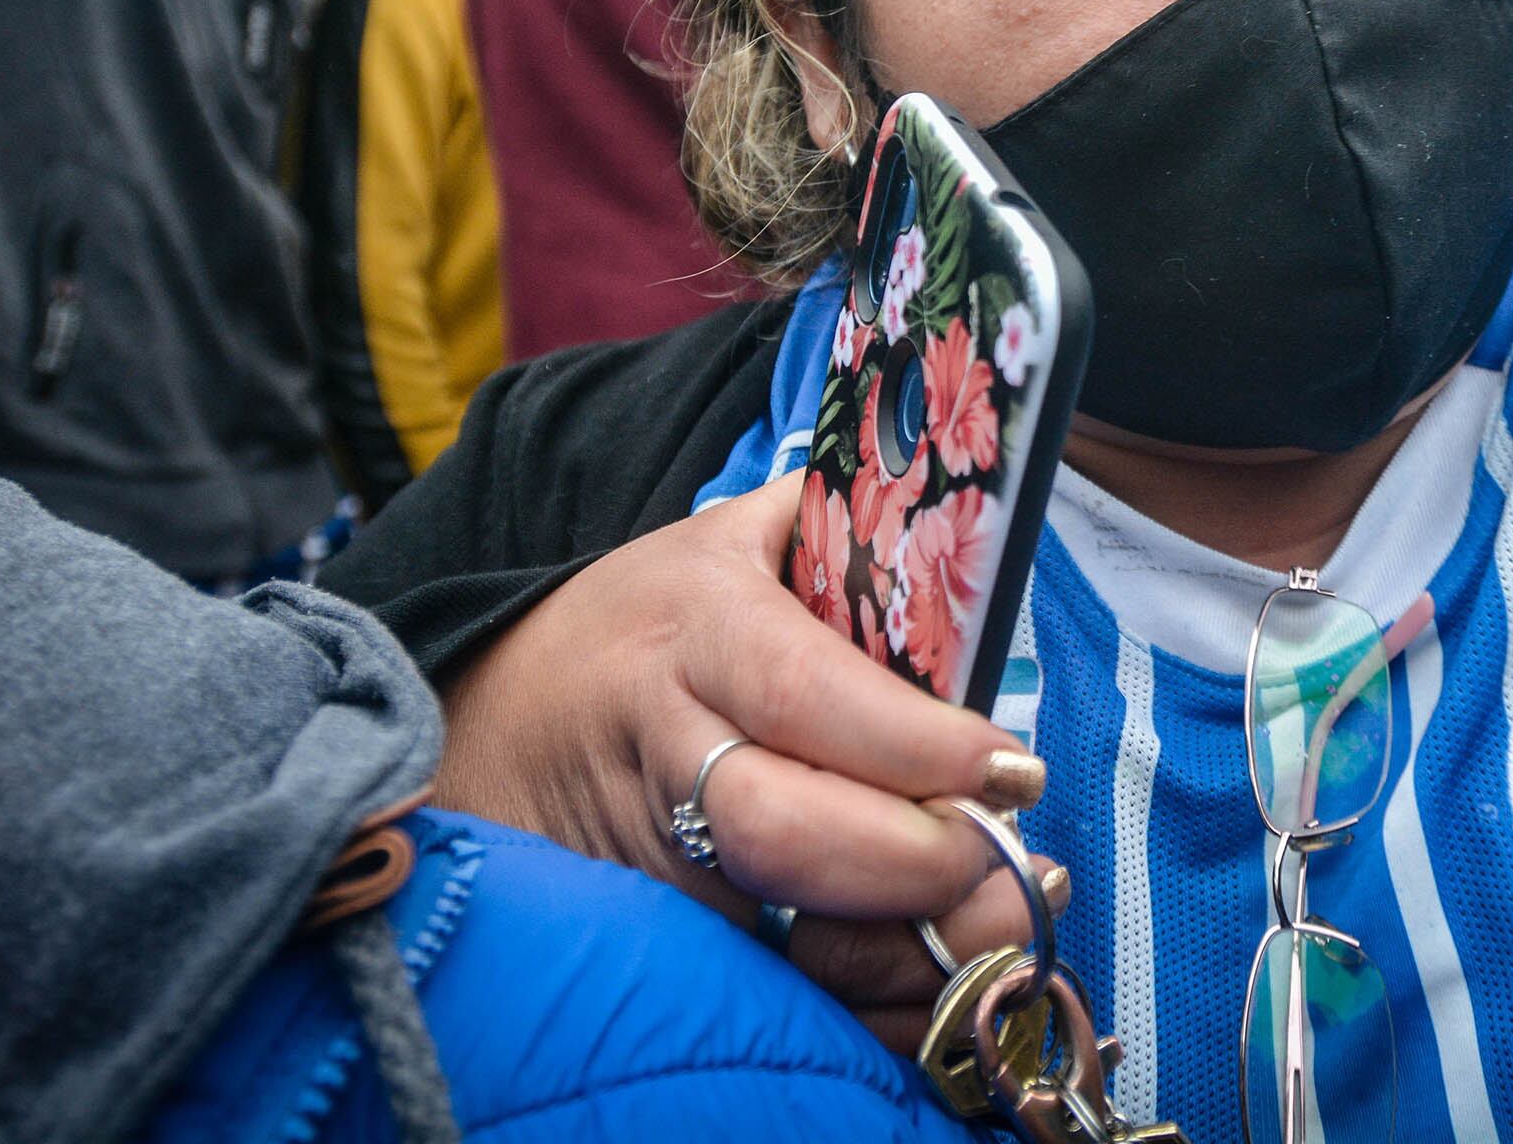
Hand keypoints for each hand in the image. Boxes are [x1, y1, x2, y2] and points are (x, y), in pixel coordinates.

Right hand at [435, 473, 1062, 1051]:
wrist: (500, 719)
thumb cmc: (649, 622)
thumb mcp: (731, 542)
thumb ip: (846, 523)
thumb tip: (983, 505)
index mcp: (695, 631)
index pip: (804, 690)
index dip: (914, 743)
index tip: (1010, 766)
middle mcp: (666, 749)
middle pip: (781, 828)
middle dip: (911, 860)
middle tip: (1007, 854)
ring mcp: (654, 858)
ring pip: (781, 935)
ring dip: (911, 950)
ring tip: (1011, 917)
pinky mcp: (661, 936)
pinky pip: (778, 995)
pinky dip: (874, 1008)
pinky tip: (951, 973)